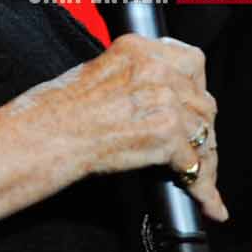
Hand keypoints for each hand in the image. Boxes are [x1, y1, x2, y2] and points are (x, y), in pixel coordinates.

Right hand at [0, 33, 226, 248]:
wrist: (44, 136)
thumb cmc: (56, 112)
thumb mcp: (98, 76)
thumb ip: (133, 79)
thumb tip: (157, 102)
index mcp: (138, 49)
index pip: (191, 62)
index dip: (197, 91)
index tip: (196, 109)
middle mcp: (155, 68)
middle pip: (202, 101)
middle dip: (202, 131)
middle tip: (200, 155)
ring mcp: (163, 98)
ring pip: (204, 132)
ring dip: (205, 160)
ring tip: (203, 183)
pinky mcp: (165, 132)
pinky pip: (195, 162)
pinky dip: (202, 186)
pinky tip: (207, 202)